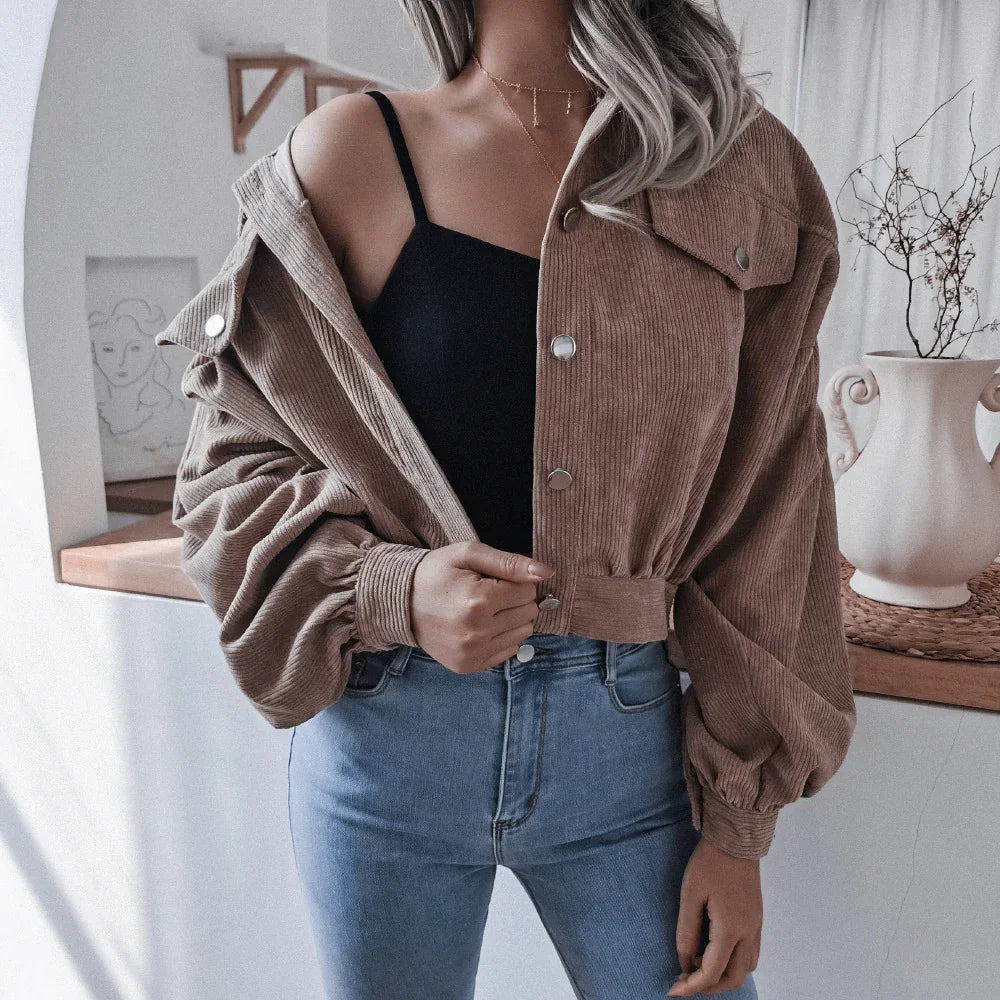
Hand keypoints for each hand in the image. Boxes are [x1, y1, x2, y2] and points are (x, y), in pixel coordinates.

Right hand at [410, 540, 554, 673]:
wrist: (400, 602)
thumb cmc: (437, 573)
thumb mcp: (469, 554)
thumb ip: (510, 563)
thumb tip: (547, 573)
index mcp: (478, 600)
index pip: (529, 591)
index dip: (515, 580)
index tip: (492, 579)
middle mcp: (476, 632)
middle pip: (529, 613)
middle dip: (515, 600)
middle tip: (489, 594)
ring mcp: (472, 653)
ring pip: (523, 634)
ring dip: (511, 619)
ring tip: (484, 610)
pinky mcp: (468, 666)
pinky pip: (508, 652)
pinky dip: (500, 637)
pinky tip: (480, 627)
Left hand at [667, 838, 761, 995]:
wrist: (736, 838)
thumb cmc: (710, 862)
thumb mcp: (690, 895)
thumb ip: (687, 932)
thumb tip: (684, 962)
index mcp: (731, 929)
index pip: (711, 972)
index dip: (691, 987)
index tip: (673, 991)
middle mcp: (748, 932)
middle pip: (733, 977)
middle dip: (709, 987)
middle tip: (685, 981)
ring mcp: (756, 926)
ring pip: (745, 968)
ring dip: (723, 976)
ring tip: (698, 968)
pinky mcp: (757, 918)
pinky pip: (750, 953)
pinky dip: (733, 963)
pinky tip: (715, 953)